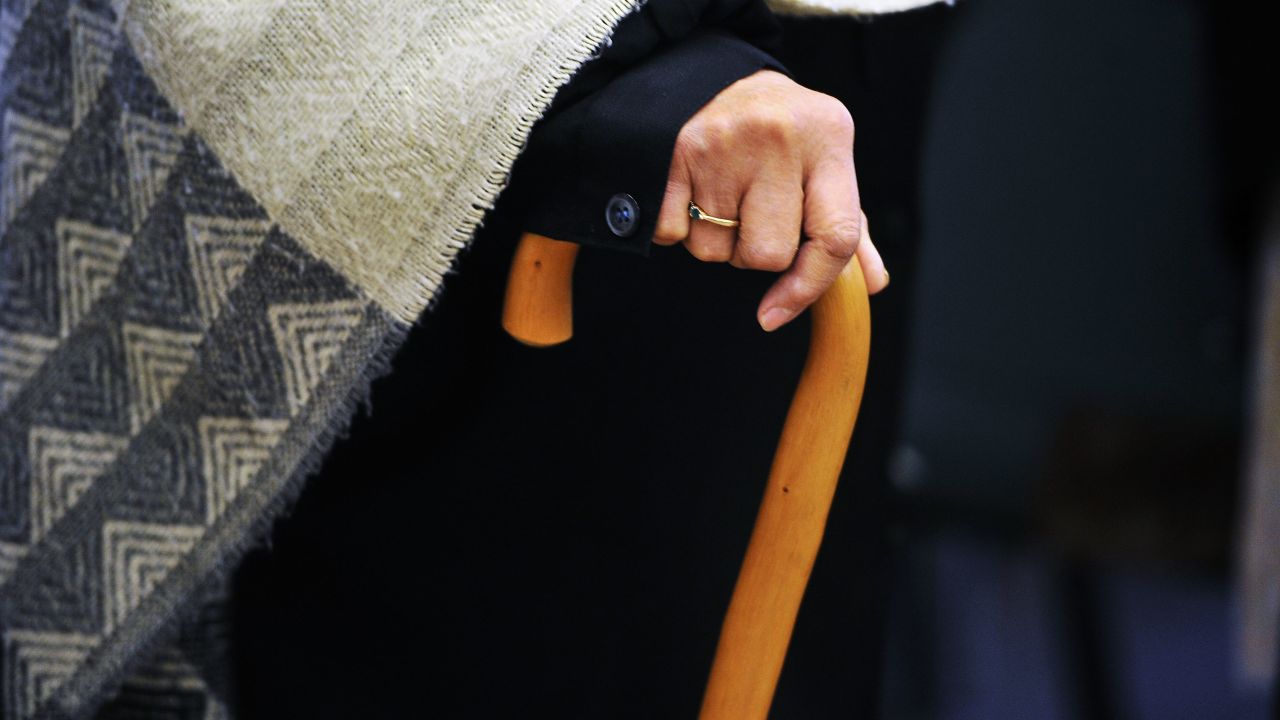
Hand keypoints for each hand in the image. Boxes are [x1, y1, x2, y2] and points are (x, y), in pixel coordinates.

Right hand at [655, 69, 888, 330]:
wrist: (712, 78)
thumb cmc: (780, 134)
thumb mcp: (823, 162)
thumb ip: (847, 225)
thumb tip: (871, 285)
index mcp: (829, 138)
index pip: (835, 236)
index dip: (810, 287)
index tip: (778, 314)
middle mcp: (779, 137)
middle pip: (768, 254)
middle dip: (755, 253)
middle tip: (751, 215)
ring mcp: (724, 142)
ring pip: (715, 251)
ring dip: (715, 241)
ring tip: (720, 196)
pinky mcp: (676, 151)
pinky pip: (673, 233)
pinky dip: (676, 229)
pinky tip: (688, 193)